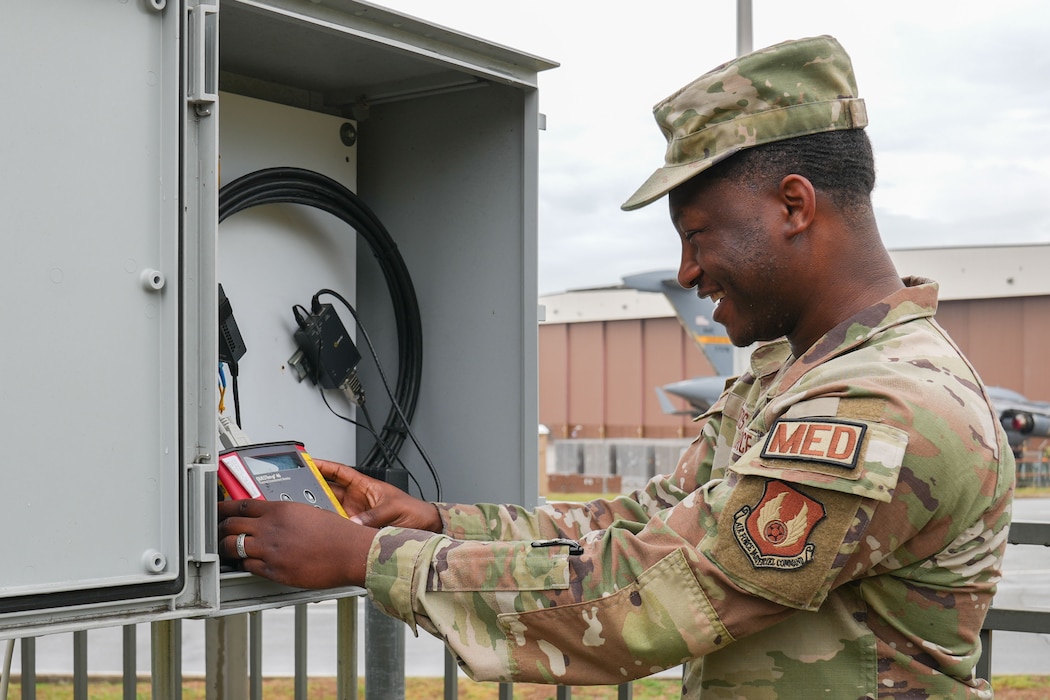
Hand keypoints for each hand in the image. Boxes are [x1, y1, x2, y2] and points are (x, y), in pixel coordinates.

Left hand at [217, 499, 373, 588]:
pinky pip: (248, 566)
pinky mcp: (274, 571)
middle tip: (218, 530)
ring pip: (233, 547)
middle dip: (220, 528)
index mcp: (280, 510)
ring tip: (227, 549)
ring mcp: (270, 550)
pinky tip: (247, 562)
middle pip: (231, 525)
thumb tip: (272, 517)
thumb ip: (285, 514)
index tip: (219, 509)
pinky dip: (244, 564)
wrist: (350, 552)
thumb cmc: (337, 533)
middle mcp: (271, 528)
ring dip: (227, 548)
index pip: (241, 505)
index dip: (224, 507)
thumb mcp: (309, 511)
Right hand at [314, 459, 441, 531]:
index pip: (338, 472)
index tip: (307, 461)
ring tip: (306, 510)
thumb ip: (373, 515)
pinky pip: (338, 525)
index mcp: (364, 485)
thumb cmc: (414, 511)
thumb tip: (354, 523)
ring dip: (320, 509)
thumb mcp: (393, 508)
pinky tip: (321, 527)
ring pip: (330, 509)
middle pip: (329, 490)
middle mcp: (356, 499)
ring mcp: (355, 513)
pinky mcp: (356, 527)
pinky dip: (329, 526)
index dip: (323, 466)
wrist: (425, 527)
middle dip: (313, 488)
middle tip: (297, 488)